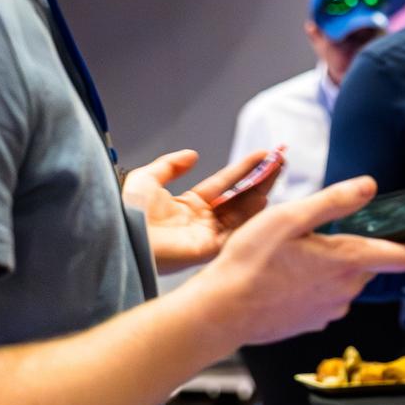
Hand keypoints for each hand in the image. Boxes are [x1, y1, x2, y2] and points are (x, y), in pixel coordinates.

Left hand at [122, 147, 282, 268]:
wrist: (124, 234)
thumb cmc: (129, 211)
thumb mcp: (147, 179)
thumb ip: (170, 165)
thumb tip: (193, 155)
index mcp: (189, 206)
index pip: (224, 184)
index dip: (243, 168)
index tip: (263, 154)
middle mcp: (202, 221)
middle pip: (239, 197)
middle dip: (260, 178)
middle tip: (280, 161)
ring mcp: (207, 235)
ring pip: (242, 212)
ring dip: (260, 192)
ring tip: (276, 172)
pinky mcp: (209, 250)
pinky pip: (235, 232)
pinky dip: (251, 217)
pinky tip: (264, 199)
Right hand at [195, 176, 404, 345]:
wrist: (222, 312)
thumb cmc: (250, 262)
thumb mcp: (290, 218)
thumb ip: (334, 201)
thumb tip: (370, 185)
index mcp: (347, 262)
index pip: (403, 257)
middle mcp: (346, 291)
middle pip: (371, 265)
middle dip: (361, 247)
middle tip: (331, 230)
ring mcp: (329, 310)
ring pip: (347, 281)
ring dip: (336, 266)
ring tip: (301, 252)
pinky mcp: (312, 322)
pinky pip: (327, 298)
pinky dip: (318, 284)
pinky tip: (289, 276)